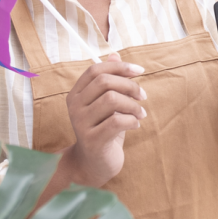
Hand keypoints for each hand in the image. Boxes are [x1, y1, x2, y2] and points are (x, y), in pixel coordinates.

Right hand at [63, 51, 146, 186]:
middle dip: (130, 86)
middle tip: (143, 96)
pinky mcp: (92, 140)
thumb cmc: (104, 128)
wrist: (94, 163)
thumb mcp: (107, 103)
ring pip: (112, 100)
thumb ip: (110, 80)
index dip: (120, 67)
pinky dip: (132, 120)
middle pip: (105, 82)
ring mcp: (81, 124)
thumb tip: (114, 54)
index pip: (95, 70)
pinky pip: (117, 121)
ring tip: (140, 113)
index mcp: (76, 94)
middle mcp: (74, 107)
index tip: (140, 71)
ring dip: (133, 105)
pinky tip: (136, 125)